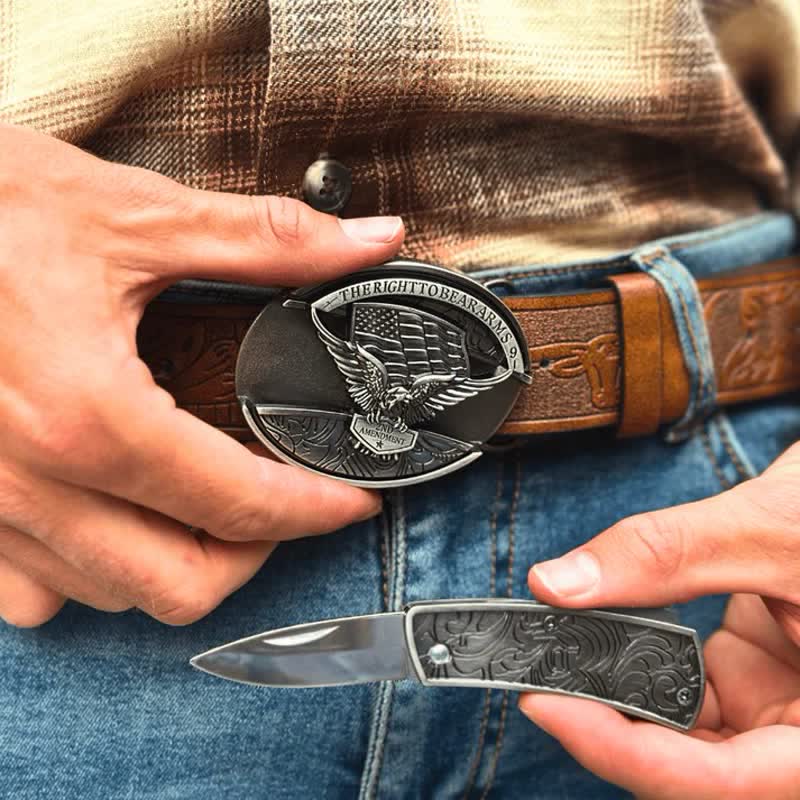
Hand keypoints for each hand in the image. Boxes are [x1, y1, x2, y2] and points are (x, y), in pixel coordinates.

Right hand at [0, 122, 403, 627]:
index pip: (237, 502)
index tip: (350, 500)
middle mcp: (25, 479)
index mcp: (85, 412)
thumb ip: (266, 239)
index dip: (315, 509)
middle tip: (281, 507)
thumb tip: (366, 239)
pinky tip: (114, 516)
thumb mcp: (131, 214)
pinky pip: (30, 592)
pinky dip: (91, 570)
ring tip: (208, 509)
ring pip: (107, 595)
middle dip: (252, 556)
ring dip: (176, 562)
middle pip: (179, 584)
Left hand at [521, 441, 799, 798]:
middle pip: (695, 769)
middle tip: (537, 677)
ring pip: (684, 738)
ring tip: (558, 659)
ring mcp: (779, 711)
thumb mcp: (774, 528)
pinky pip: (686, 696)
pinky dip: (634, 670)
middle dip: (608, 729)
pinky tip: (598, 642)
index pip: (722, 779)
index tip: (547, 706)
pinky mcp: (755, 682)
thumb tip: (558, 583)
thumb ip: (666, 555)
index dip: (625, 752)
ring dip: (616, 702)